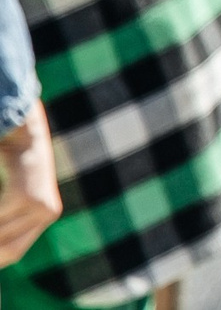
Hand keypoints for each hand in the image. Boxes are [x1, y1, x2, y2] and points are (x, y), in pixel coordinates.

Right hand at [0, 116, 60, 266]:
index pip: (12, 253)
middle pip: (4, 251)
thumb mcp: (14, 197)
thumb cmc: (14, 166)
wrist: (26, 135)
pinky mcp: (23, 197)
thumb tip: (1, 246)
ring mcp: (37, 206)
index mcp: (45, 217)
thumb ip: (8, 222)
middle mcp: (47, 214)